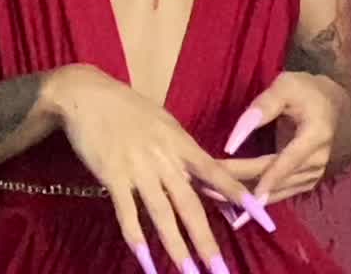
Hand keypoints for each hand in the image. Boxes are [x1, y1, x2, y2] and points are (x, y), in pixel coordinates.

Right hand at [44, 64, 276, 272]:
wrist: (87, 94)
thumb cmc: (126, 107)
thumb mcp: (162, 122)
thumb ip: (181, 150)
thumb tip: (203, 175)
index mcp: (180, 142)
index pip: (216, 172)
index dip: (239, 195)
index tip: (262, 217)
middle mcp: (164, 158)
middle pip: (190, 205)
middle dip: (207, 241)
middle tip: (221, 271)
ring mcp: (138, 168)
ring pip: (162, 215)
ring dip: (176, 249)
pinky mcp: (113, 176)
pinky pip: (127, 213)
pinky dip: (137, 239)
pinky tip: (145, 262)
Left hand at [218, 71, 349, 214]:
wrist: (330, 104)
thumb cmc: (305, 90)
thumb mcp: (285, 86)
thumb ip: (263, 107)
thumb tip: (238, 135)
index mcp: (315, 137)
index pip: (285, 162)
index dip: (257, 173)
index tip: (231, 182)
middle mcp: (317, 163)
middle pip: (274, 179)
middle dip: (241, 184)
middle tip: (208, 186)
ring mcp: (312, 176)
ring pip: (275, 192)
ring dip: (246, 195)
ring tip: (214, 193)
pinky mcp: (305, 182)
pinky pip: (279, 193)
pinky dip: (256, 196)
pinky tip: (233, 197)